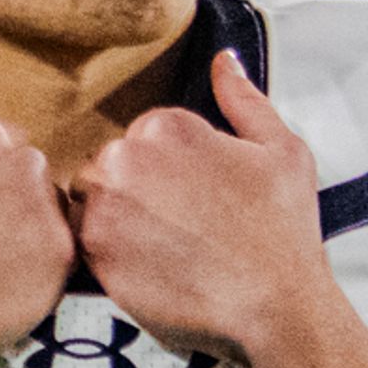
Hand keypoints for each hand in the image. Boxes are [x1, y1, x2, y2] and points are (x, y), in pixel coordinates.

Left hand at [74, 51, 335, 367]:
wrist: (275, 306)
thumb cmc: (283, 231)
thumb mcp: (281, 150)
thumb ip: (244, 99)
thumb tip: (224, 61)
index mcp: (166, 126)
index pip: (145, 136)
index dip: (172, 171)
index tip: (197, 200)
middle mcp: (125, 158)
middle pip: (111, 166)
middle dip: (137, 191)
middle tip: (181, 227)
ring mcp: (104, 207)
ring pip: (91, 203)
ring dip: (118, 220)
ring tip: (164, 248)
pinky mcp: (93, 253)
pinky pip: (85, 244)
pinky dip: (109, 255)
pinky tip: (151, 267)